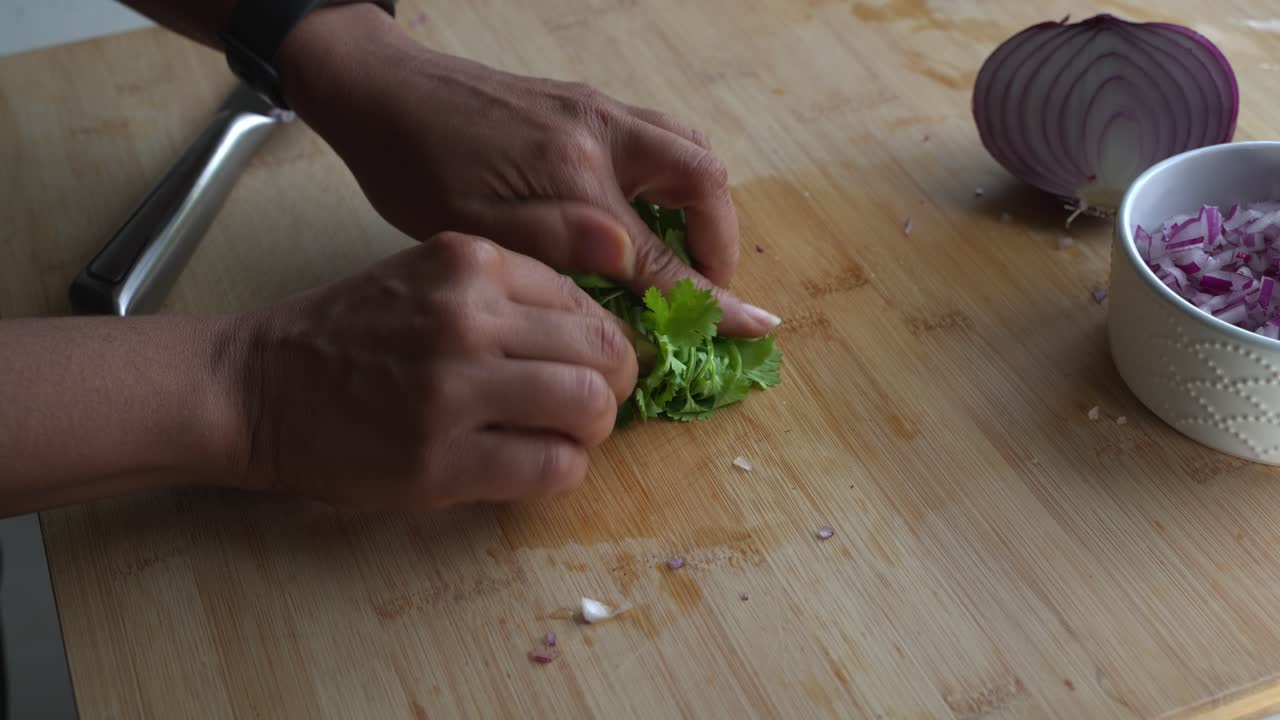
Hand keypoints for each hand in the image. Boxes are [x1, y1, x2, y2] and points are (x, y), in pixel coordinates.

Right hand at [227, 233, 638, 510]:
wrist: (254, 386)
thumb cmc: (345, 332)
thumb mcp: (426, 277)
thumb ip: (506, 295)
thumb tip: (598, 339)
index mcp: (471, 263)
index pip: (586, 302)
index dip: (604, 342)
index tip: (595, 366)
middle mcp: (468, 318)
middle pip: (605, 353)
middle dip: (614, 386)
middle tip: (593, 407)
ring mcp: (453, 390)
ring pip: (590, 409)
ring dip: (593, 432)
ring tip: (565, 438)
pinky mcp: (439, 461)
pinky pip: (552, 468)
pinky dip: (562, 471)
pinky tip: (534, 465)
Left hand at [277, 4, 780, 337]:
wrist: (383, 93)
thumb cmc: (416, 169)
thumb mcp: (475, 225)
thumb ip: (557, 244)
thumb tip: (633, 259)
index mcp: (577, 173)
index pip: (662, 249)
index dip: (710, 294)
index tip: (754, 325)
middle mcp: (602, 131)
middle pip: (701, 175)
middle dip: (719, 236)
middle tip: (703, 285)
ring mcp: (596, 110)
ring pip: (685, 148)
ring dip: (701, 203)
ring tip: (681, 252)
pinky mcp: (583, 103)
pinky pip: (657, 137)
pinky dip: (672, 179)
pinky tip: (641, 213)